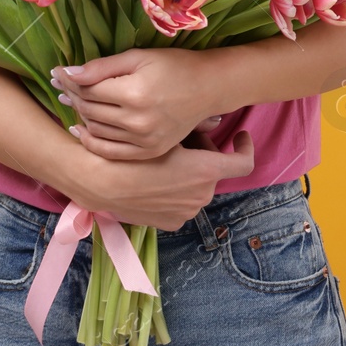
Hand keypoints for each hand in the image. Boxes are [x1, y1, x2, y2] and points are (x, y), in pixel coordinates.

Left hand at [51, 48, 224, 160]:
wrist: (209, 88)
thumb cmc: (175, 66)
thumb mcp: (139, 56)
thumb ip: (102, 66)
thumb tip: (66, 73)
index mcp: (134, 93)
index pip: (88, 89)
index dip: (70, 80)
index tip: (58, 73)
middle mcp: (137, 120)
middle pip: (89, 110)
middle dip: (72, 95)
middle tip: (63, 86)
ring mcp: (144, 140)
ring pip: (95, 130)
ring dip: (81, 116)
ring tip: (76, 102)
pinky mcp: (149, 151)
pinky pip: (110, 151)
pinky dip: (91, 141)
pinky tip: (81, 129)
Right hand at [68, 129, 255, 230]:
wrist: (100, 181)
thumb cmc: (133, 153)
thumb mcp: (168, 135)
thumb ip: (197, 128)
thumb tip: (215, 122)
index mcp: (207, 172)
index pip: (244, 163)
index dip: (246, 148)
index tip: (239, 136)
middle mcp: (203, 195)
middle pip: (213, 171)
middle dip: (203, 155)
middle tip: (180, 142)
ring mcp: (187, 212)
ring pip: (197, 187)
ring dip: (188, 175)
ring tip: (163, 162)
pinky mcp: (171, 223)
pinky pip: (181, 204)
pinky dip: (175, 193)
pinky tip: (155, 181)